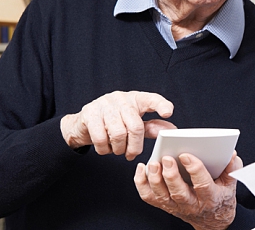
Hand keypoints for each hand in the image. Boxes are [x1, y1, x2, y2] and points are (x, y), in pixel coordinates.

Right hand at [60, 91, 175, 159]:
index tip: (168, 113)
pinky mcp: (89, 113)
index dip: (161, 105)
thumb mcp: (135, 123)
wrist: (83, 124)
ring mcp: (104, 104)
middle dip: (135, 146)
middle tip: (132, 154)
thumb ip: (152, 127)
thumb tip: (171, 130)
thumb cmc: (114, 122)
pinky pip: (100, 138)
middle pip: (135, 126)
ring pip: (118, 134)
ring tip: (117, 150)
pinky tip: (105, 148)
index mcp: (136, 99)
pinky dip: (104, 149)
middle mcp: (121, 98)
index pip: (152, 99)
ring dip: (119, 149)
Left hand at [134, 152, 241, 229]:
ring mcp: (176, 206)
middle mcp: (191, 204)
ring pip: (161, 196)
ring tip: (152, 163)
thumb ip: (232, 168)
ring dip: (154, 179)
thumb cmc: (220, 197)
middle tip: (166, 158)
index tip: (186, 155)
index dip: (194, 169)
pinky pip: (149, 197)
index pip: (202, 185)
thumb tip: (231, 154)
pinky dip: (141, 184)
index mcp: (210, 198)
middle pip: (178, 192)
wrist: (212, 220)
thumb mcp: (231, 184)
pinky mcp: (165, 205)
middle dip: (171, 175)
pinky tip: (142, 169)